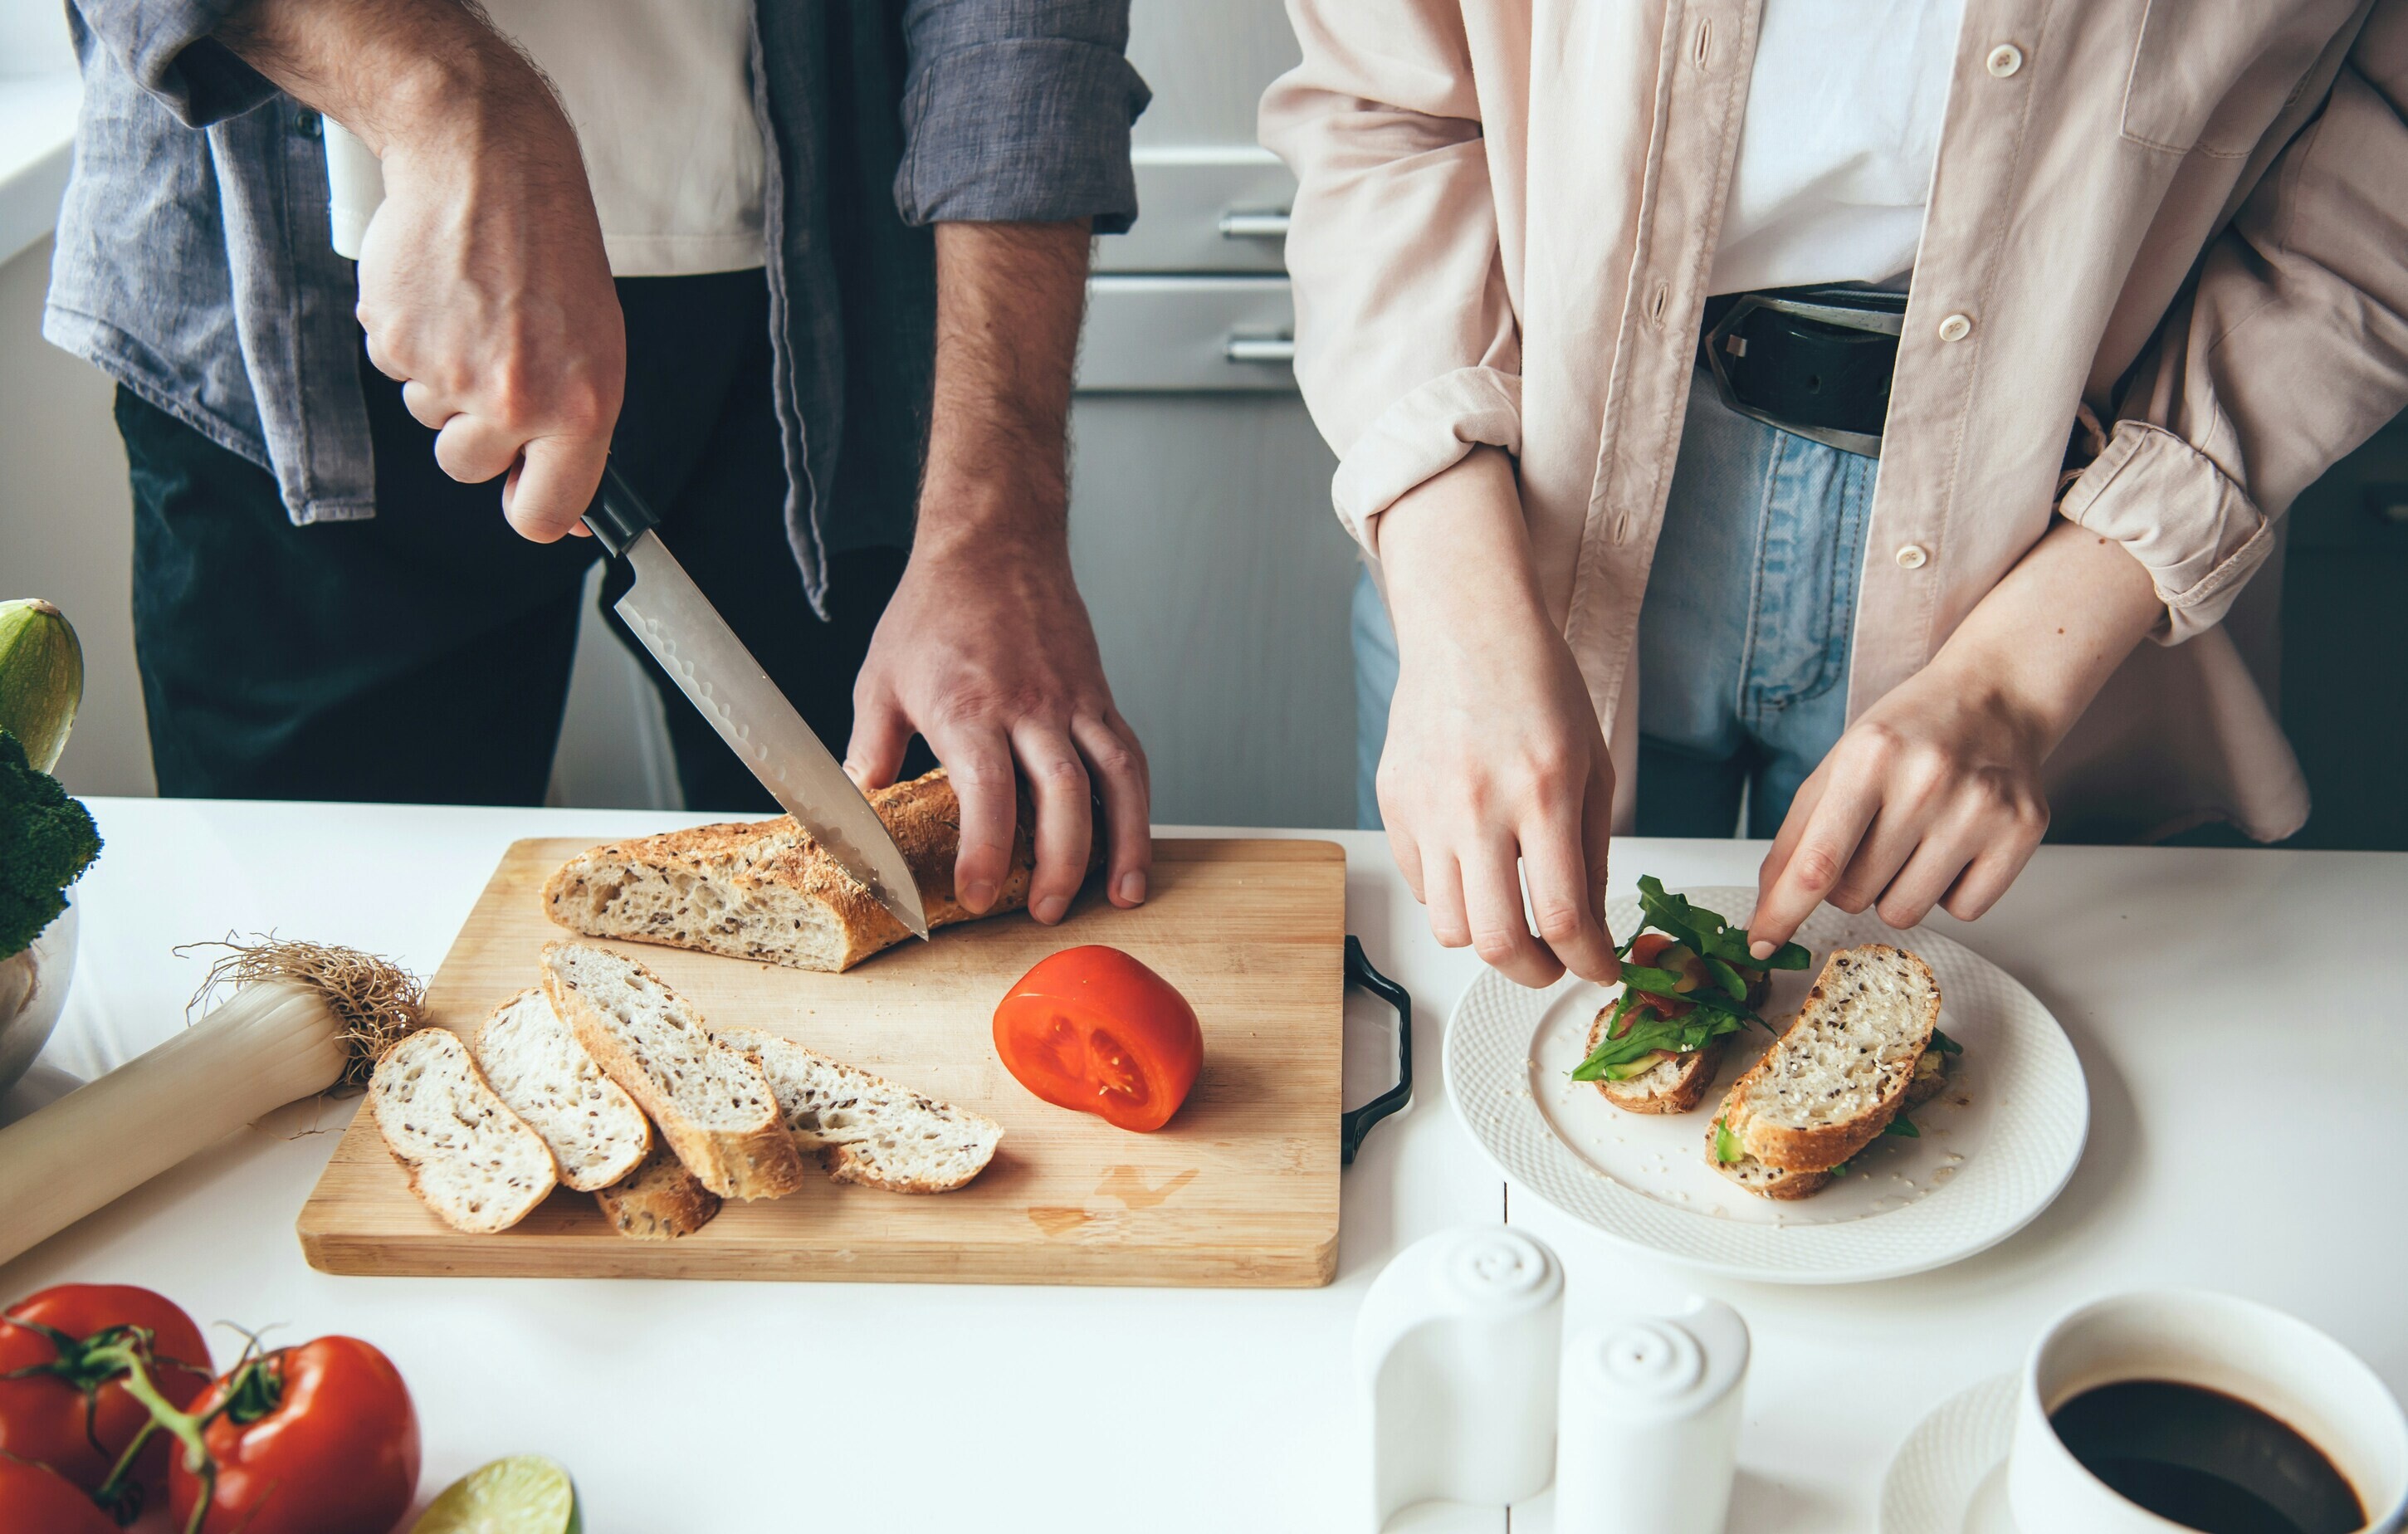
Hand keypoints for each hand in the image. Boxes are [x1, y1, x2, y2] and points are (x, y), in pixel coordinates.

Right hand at [221, 0, 622, 541]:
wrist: (487, 165)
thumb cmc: (550, 253)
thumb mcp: (596, 348)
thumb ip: (576, 431)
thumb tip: (564, 516)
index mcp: (579, 409)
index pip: (543, 513)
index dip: (528, 508)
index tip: (522, 490)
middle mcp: (514, 400)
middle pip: (469, 469)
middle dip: (475, 430)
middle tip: (498, 361)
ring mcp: (448, 373)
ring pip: (429, 417)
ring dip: (445, 380)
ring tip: (476, 313)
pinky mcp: (394, 339)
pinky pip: (396, 369)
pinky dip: (414, 338)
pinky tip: (442, 294)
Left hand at [846, 530, 1149, 922]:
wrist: (993, 544)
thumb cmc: (934, 610)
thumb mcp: (880, 680)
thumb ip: (869, 750)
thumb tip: (858, 807)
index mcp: (969, 707)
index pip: (988, 792)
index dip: (986, 851)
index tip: (976, 894)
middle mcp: (1031, 707)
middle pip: (1064, 795)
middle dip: (1060, 864)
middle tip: (1046, 911)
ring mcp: (1073, 701)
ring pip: (1115, 779)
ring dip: (1123, 843)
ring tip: (1121, 895)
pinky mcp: (1099, 696)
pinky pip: (1129, 756)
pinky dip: (1138, 806)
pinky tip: (1133, 843)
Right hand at [1375, 449, 1620, 988]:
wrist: (1468, 629)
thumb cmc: (1537, 686)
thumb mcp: (1592, 767)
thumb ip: (1592, 853)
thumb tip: (1590, 928)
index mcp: (1543, 793)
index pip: (1563, 917)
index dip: (1588, 962)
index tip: (1599, 968)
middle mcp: (1479, 806)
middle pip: (1496, 942)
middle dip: (1534, 972)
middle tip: (1553, 965)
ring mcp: (1427, 809)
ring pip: (1449, 927)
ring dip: (1487, 939)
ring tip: (1512, 918)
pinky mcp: (1393, 805)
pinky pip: (1420, 885)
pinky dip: (1452, 895)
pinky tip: (1475, 866)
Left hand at [1747, 517, 2166, 952]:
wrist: (1996, 698)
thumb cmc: (1909, 734)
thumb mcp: (1839, 764)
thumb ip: (1797, 835)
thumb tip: (1769, 905)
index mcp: (1869, 757)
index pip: (1817, 862)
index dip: (1782, 913)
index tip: (1760, 945)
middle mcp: (1927, 781)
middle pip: (1854, 896)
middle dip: (1849, 881)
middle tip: (1874, 836)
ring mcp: (1980, 808)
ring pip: (1905, 913)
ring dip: (1897, 890)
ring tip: (1915, 838)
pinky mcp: (2022, 832)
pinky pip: (1964, 911)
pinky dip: (1951, 891)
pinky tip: (1956, 844)